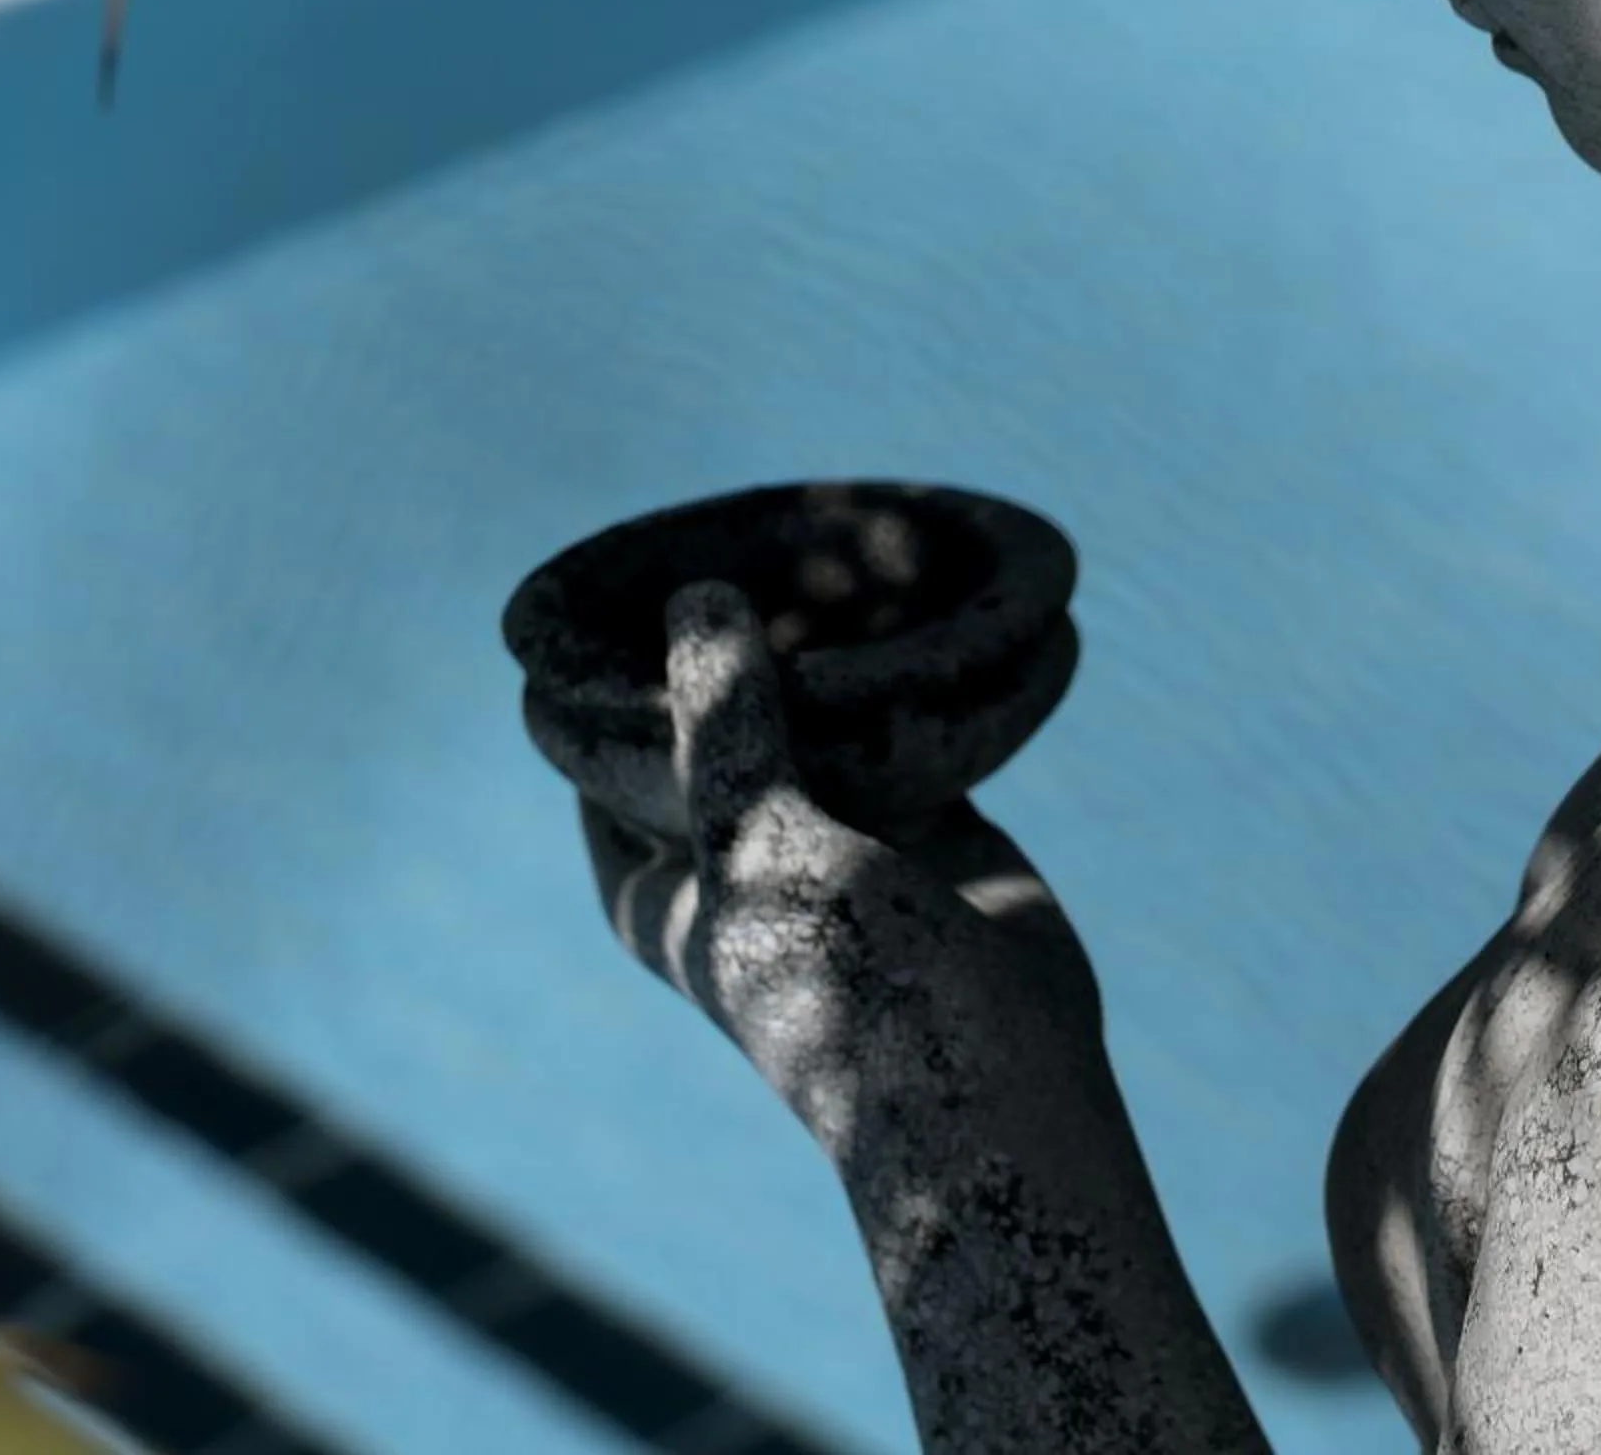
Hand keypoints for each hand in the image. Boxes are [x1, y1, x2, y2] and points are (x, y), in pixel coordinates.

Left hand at [579, 580, 1104, 1162]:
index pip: (602, 745)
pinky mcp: (930, 815)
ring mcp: (837, 834)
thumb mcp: (758, 846)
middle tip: (750, 526)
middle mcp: (740, 851)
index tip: (634, 562)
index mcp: (656, 881)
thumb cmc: (845, 988)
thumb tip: (697, 600)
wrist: (998, 1075)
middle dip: (730, 636)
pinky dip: (910, 667)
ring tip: (834, 541)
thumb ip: (725, 723)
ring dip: (826, 645)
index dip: (609, 661)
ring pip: (818, 712)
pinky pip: (906, 719)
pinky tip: (918, 595)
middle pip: (715, 716)